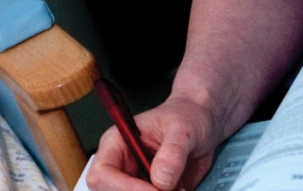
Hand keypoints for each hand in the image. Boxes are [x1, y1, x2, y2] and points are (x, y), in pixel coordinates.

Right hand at [87, 96, 217, 190]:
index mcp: (116, 144)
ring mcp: (135, 183)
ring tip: (181, 188)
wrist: (199, 127)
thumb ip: (172, 153)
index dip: (123, 187)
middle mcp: (121, 167)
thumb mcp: (181, 130)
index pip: (102, 172)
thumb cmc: (184, 119)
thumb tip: (160, 180)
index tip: (157, 190)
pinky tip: (183, 190)